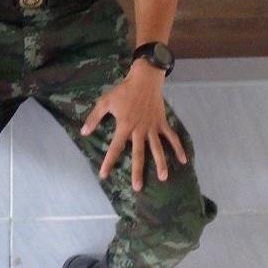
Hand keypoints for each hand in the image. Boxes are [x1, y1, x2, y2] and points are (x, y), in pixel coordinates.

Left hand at [79, 60, 186, 190]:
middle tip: (137, 188)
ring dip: (160, 163)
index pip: (115, 147)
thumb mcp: (105, 101)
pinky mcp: (161, 122)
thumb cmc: (123, 91)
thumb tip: (84, 132)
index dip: (109, 161)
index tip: (104, 175)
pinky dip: (178, 147)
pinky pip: (171, 137)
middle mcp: (139, 130)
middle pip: (139, 154)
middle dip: (137, 171)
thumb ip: (94, 117)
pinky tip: (183, 160)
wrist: (144, 79)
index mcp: (125, 125)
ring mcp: (152, 127)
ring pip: (157, 148)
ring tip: (162, 178)